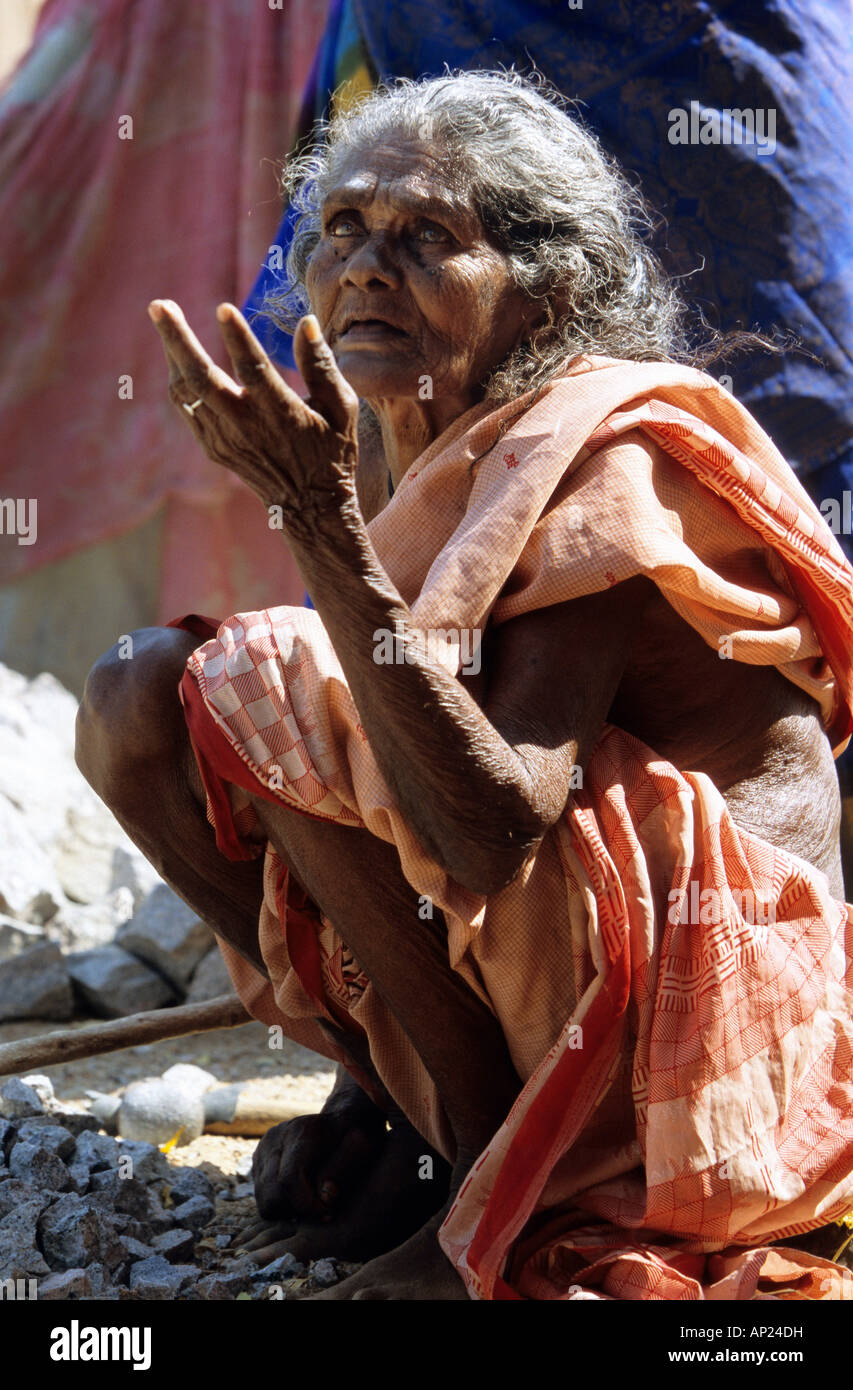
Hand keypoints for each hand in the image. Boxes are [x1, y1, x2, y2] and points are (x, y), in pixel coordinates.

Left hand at [148, 300, 359, 529]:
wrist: (309, 506)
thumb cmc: (332, 449)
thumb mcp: (342, 408)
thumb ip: (322, 366)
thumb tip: (306, 322)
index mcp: (281, 413)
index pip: (254, 371)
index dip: (238, 339)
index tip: (223, 308)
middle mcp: (246, 426)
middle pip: (201, 379)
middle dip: (177, 340)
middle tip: (159, 305)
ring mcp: (224, 438)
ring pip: (186, 391)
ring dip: (172, 353)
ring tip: (165, 316)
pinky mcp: (213, 446)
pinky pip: (186, 406)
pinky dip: (179, 376)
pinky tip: (178, 354)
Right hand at [251, 1108, 385, 1222]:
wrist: (340, 1121)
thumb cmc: (353, 1137)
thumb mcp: (360, 1147)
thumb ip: (343, 1169)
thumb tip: (325, 1196)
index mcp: (300, 1132)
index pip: (289, 1179)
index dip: (307, 1205)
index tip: (328, 1212)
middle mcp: (275, 1139)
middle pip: (271, 1195)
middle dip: (297, 1210)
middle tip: (321, 1209)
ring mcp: (262, 1149)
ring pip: (264, 1200)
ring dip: (287, 1209)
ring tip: (312, 1201)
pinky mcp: (257, 1161)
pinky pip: (261, 1196)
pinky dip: (280, 1203)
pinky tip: (302, 1194)